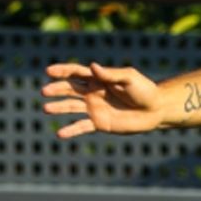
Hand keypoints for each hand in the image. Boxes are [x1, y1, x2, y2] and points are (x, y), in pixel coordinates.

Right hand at [41, 62, 165, 137]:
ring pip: (72, 107)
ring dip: (58, 108)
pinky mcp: (99, 123)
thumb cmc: (144, 90)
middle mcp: (93, 92)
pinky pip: (82, 126)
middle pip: (70, 89)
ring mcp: (95, 108)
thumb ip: (110, 74)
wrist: (155, 110)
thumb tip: (92, 66)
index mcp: (99, 79)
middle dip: (57, 89)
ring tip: (46, 109)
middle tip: (45, 91)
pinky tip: (60, 134)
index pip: (76, 73)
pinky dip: (71, 130)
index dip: (62, 71)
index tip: (48, 71)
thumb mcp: (129, 78)